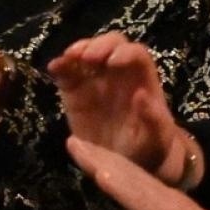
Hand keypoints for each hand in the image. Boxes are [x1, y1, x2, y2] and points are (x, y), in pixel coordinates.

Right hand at [49, 32, 192, 185]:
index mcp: (142, 80)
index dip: (124, 52)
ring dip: (78, 50)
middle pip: (111, 45)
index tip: (112, 62)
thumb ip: (153, 119)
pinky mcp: (75, 91)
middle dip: (99, 46)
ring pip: (88, 53)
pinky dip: (60, 66)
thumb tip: (142, 95)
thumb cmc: (148, 148)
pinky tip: (53, 68)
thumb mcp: (156, 139)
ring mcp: (96, 80)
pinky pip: (67, 73)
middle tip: (86, 58)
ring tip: (68, 58)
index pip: (135, 54)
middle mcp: (119, 73)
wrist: (126, 164)